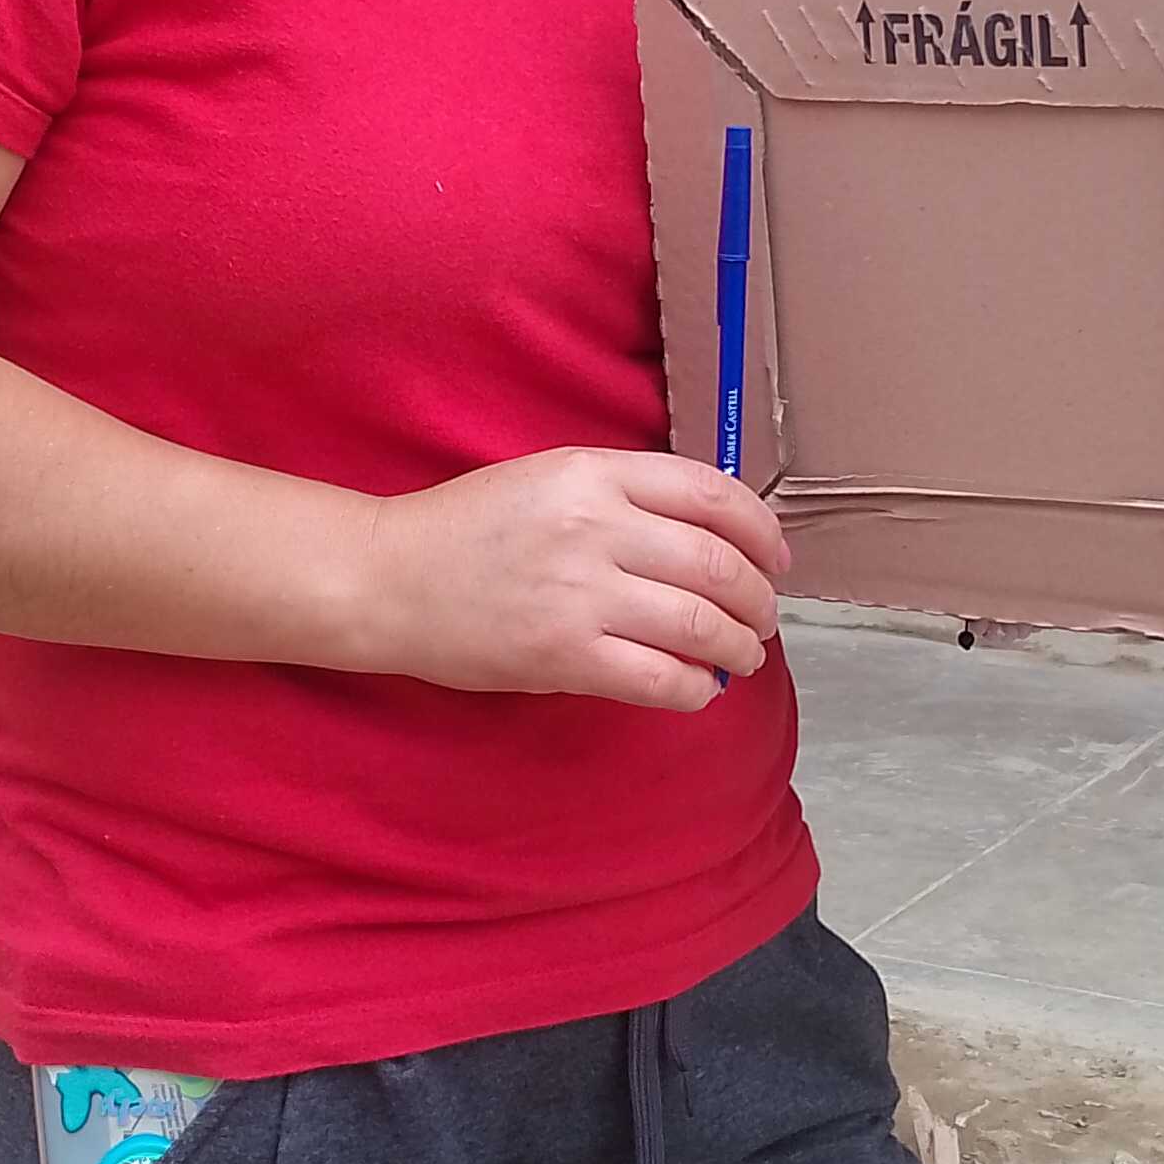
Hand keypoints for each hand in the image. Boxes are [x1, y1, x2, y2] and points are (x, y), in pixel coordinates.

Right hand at [353, 448, 788, 712]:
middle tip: (764, 618)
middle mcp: (597, 527)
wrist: (389, 579)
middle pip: (718, 564)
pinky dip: (694, 688)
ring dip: (738, 647)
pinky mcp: (564, 655)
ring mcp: (582, 594)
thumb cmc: (467, 528)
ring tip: (742, 656)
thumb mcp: (548, 478)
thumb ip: (623, 495)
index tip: (775, 558)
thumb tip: (709, 537)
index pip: (711, 493)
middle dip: (759, 599)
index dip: (760, 530)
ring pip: (700, 624)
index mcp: (595, 474)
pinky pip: (659, 678)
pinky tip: (698, 689)